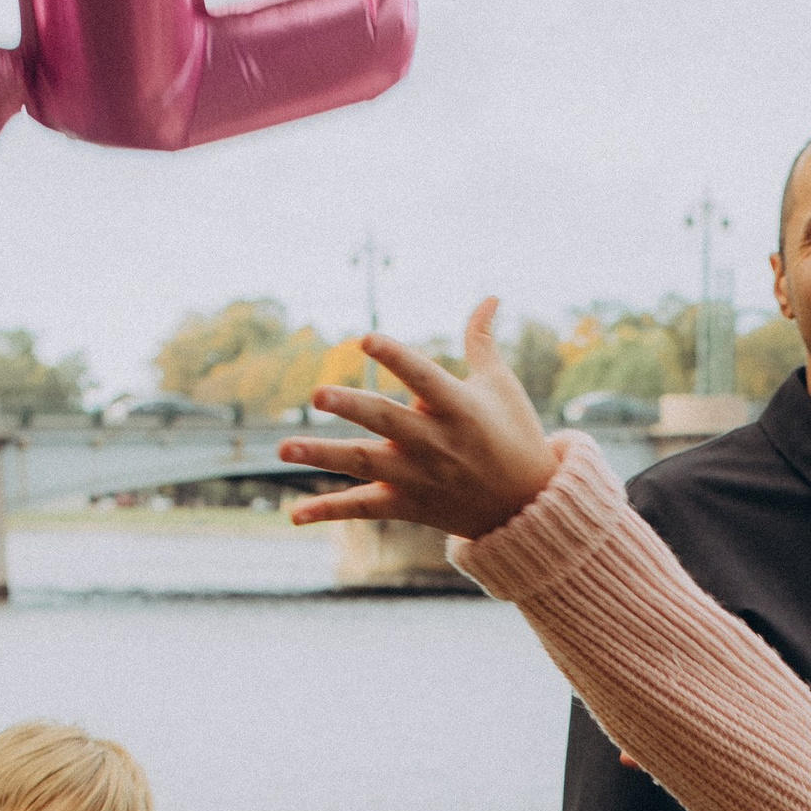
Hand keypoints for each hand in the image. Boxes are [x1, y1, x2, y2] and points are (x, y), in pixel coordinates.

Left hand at [280, 299, 557, 540]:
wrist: (527, 507)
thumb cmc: (516, 437)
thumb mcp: (501, 387)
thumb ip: (482, 341)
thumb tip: (489, 296)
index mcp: (460, 409)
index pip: (423, 378)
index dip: (395, 358)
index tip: (365, 339)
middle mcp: (436, 444)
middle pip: (387, 422)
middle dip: (352, 407)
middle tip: (317, 394)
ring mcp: (419, 477)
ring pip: (366, 463)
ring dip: (323, 455)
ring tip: (283, 448)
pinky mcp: (408, 504)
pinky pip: (364, 507)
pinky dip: (329, 511)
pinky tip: (293, 514)